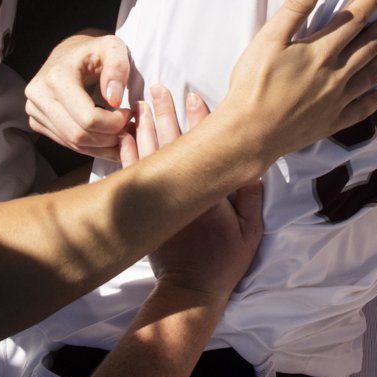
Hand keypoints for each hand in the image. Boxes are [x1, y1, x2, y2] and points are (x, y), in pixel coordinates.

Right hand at [26, 29, 132, 157]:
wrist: (70, 54)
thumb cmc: (95, 51)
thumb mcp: (113, 48)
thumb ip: (118, 69)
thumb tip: (113, 100)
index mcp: (56, 77)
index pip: (88, 118)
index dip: (114, 123)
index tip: (129, 114)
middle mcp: (39, 95)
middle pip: (79, 135)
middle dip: (109, 138)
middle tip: (128, 128)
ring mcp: (34, 110)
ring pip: (73, 144)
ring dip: (102, 146)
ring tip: (121, 133)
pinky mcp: (36, 122)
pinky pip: (67, 144)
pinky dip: (90, 146)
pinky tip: (106, 137)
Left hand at [132, 91, 266, 297]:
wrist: (190, 289)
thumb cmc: (224, 261)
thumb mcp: (250, 232)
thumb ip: (251, 198)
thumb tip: (252, 166)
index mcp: (209, 191)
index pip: (204, 146)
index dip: (199, 118)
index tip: (194, 94)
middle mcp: (182, 191)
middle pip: (171, 143)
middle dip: (165, 113)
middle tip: (158, 87)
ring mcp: (160, 200)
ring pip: (148, 154)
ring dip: (143, 127)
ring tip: (138, 103)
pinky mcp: (145, 211)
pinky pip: (132, 175)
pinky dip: (127, 154)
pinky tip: (124, 136)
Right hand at [216, 0, 376, 165]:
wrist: (250, 133)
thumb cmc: (253, 85)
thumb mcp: (268, 40)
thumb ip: (294, 9)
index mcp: (321, 51)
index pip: (353, 20)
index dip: (372, 1)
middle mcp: (336, 74)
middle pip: (369, 45)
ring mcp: (337, 100)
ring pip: (372, 74)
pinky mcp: (332, 121)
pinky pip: (363, 108)